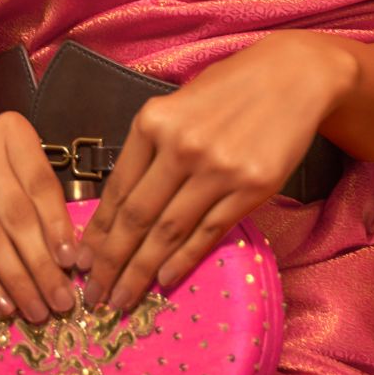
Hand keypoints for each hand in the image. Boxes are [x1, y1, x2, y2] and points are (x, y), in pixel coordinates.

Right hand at [0, 112, 81, 323]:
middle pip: (16, 215)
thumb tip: (71, 257)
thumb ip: (40, 197)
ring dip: (17, 279)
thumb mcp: (14, 163)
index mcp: (10, 131)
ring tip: (37, 309)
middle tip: (61, 300)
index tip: (73, 263)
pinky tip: (4, 304)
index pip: (40, 184)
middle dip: (42, 264)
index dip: (58, 226)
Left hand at [74, 33, 357, 313]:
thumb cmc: (229, 88)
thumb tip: (122, 204)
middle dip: (110, 262)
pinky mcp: (251, 188)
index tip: (81, 261)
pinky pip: (208, 232)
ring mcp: (217, 169)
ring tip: (121, 299)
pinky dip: (184, 260)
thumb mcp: (177, 105)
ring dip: (141, 271)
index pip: (117, 190)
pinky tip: (165, 280)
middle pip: (136, 217)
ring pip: (168, 231)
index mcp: (154, 123)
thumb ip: (151, 147)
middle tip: (93, 295)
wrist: (293, 75)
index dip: (97, 233)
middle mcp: (181, 147)